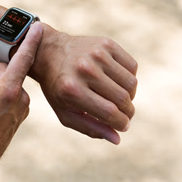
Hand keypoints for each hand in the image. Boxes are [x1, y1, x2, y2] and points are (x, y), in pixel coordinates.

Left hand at [31, 25, 137, 144]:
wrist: (49, 51)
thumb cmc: (58, 88)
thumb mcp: (66, 112)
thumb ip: (91, 128)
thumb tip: (117, 138)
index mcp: (73, 90)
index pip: (111, 113)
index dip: (122, 124)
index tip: (123, 126)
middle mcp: (85, 70)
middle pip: (123, 99)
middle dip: (128, 112)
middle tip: (125, 114)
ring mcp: (97, 54)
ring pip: (131, 83)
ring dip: (130, 96)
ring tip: (121, 98)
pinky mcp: (106, 43)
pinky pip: (132, 66)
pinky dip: (130, 78)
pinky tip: (118, 81)